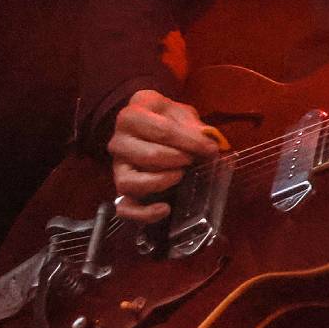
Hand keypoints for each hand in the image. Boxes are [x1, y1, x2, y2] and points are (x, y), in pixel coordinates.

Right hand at [107, 89, 220, 221]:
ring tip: (180, 175)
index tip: (211, 149)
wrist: (152, 127)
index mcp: (132, 115)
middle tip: (194, 159)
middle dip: (178, 159)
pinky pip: (125, 208)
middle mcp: (118, 141)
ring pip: (130, 182)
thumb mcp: (182, 114)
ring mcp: (117, 167)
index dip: (190, 142)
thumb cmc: (167, 120)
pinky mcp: (120, 190)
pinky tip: (165, 208)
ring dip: (160, 182)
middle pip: (148, 156)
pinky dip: (144, 213)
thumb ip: (195, 127)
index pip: (162, 130)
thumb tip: (210, 144)